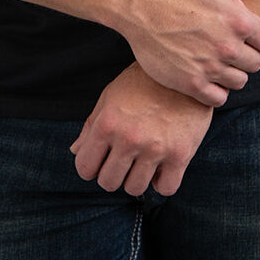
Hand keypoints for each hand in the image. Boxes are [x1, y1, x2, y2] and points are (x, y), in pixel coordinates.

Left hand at [70, 63, 212, 196]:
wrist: (183, 70)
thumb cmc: (143, 81)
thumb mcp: (111, 96)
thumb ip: (91, 125)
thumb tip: (76, 151)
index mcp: (107, 123)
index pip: (85, 168)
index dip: (91, 167)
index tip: (101, 160)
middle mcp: (129, 138)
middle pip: (108, 182)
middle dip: (112, 174)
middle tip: (123, 159)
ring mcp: (155, 148)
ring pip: (135, 189)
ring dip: (137, 177)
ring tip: (143, 160)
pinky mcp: (180, 154)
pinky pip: (165, 188)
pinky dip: (162, 182)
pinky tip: (162, 166)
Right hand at [118, 0, 259, 105]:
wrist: (140, 6)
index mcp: (240, 21)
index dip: (256, 36)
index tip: (240, 31)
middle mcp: (228, 48)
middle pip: (255, 64)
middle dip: (244, 54)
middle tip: (225, 44)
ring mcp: (210, 68)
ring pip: (239, 82)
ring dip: (230, 72)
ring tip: (214, 57)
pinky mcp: (191, 83)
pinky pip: (218, 98)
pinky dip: (214, 89)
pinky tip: (204, 72)